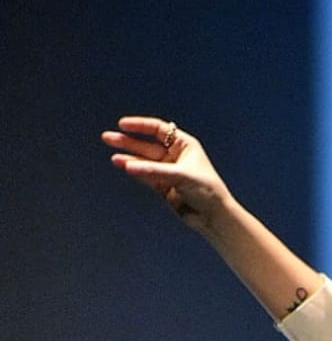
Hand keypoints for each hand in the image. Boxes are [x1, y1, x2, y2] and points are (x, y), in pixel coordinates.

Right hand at [101, 115, 229, 230]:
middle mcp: (175, 156)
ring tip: (111, 153)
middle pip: (147, 145)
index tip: (123, 124)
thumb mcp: (181, 176)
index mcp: (184, 145)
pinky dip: (134, 171)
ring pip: (143, 161)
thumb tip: (129, 166)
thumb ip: (154, 171)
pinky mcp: (163, 187)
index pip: (158, 129)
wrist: (214, 217)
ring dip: (128, 157)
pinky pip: (145, 176)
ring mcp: (168, 172)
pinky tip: (121, 164)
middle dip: (128, 141)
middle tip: (108, 137)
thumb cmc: (207, 191)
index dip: (140, 126)